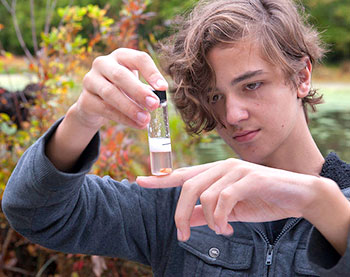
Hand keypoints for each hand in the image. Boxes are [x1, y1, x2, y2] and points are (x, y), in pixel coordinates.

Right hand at [74, 48, 167, 131]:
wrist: (95, 105)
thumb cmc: (121, 90)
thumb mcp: (134, 86)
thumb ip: (146, 90)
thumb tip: (157, 101)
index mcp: (121, 56)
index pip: (138, 58)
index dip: (152, 72)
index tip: (163, 88)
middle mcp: (103, 64)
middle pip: (121, 75)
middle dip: (139, 91)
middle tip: (154, 104)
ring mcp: (91, 80)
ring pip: (111, 93)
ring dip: (130, 108)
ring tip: (146, 119)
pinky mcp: (85, 99)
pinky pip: (105, 109)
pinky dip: (123, 118)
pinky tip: (137, 125)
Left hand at [137, 158, 321, 240]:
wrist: (298, 195)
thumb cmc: (262, 200)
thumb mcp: (230, 211)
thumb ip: (207, 212)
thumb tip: (186, 220)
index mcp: (215, 172)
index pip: (182, 174)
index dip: (160, 179)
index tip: (140, 182)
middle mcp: (222, 166)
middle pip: (187, 186)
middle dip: (179, 214)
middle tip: (182, 235)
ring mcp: (235, 170)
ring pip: (204, 194)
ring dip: (207, 220)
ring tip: (220, 231)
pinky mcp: (248, 178)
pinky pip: (223, 199)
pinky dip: (221, 217)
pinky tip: (228, 227)